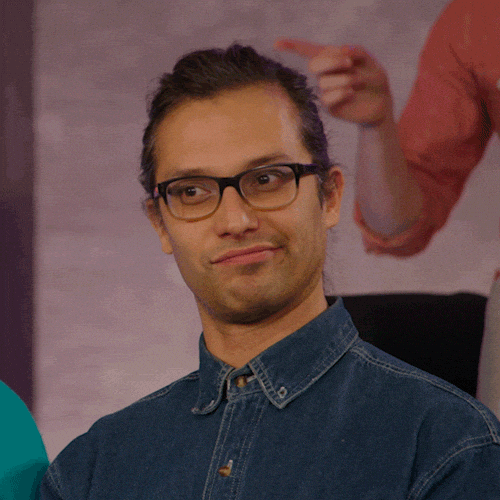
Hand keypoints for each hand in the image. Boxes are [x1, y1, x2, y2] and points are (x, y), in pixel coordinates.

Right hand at [274, 38, 391, 125]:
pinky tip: (351, 93)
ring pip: (324, 82)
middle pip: (314, 64)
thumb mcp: (370, 61)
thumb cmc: (374, 79)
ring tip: (358, 82)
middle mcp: (325, 75)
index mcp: (332, 59)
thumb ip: (357, 51)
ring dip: (344, 78)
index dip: (292, 46)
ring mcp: (326, 91)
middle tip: (350, 63)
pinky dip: (341, 93)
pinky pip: (328, 98)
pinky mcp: (330, 107)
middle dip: (331, 61)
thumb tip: (343, 49)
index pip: (309, 51)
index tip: (276, 43)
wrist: (381, 103)